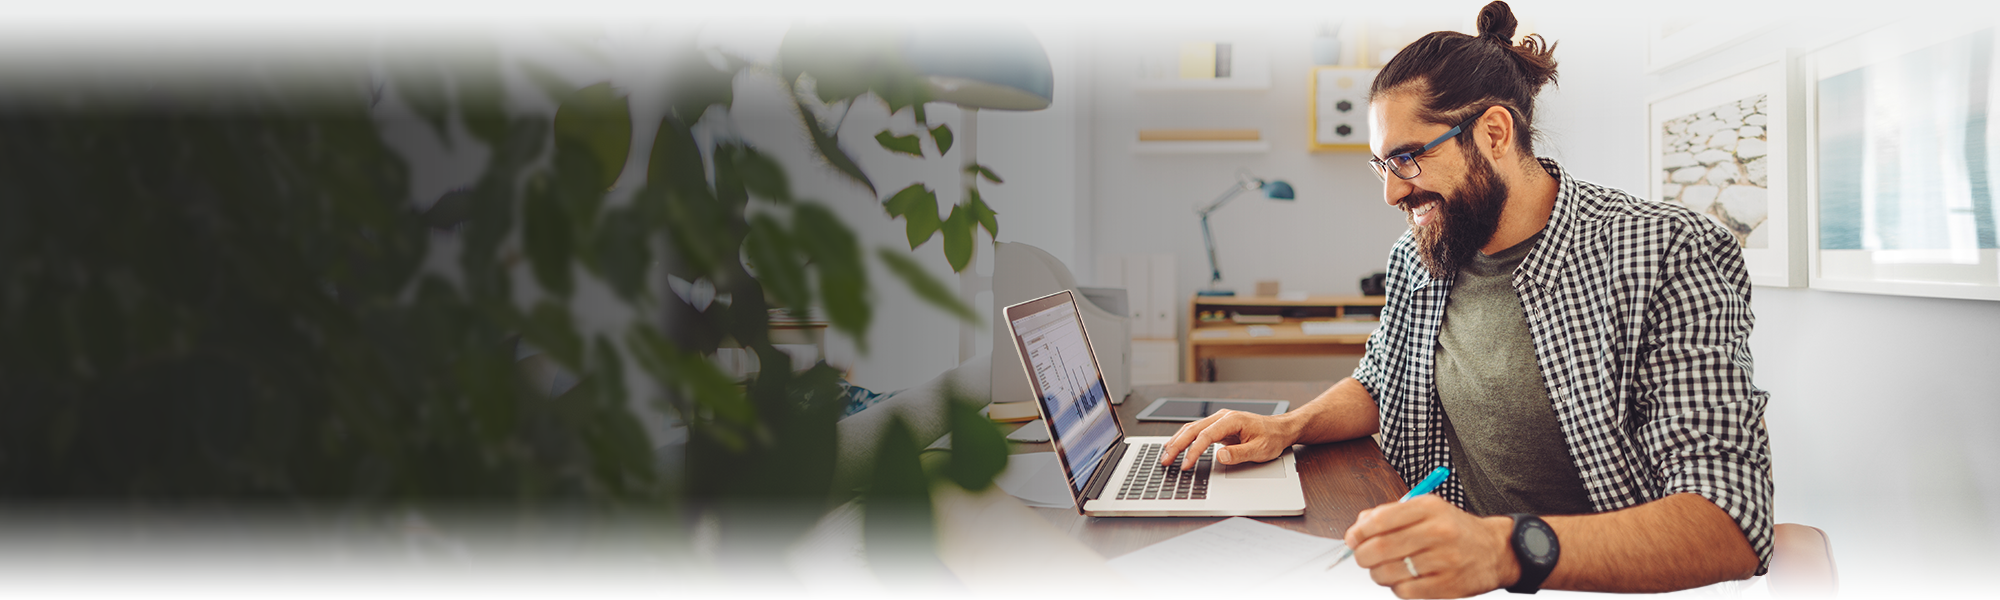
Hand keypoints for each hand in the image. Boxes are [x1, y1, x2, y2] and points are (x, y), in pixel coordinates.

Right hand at [1158, 409, 1300, 469]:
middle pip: (1192, 429)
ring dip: (1177, 442)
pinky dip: (1183, 439)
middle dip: (1177, 445)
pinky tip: (1175, 446)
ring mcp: (1219, 420)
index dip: (1194, 451)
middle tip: (1166, 460)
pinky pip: (1196, 431)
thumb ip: (1239, 453)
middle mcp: (1222, 417)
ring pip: (1191, 428)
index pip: (1206, 436)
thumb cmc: (1271, 438)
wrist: (1279, 429)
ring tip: (1165, 456)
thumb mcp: (1259, 449)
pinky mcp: (1217, 427)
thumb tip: (1219, 456)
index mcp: (1232, 420)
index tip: (1186, 464)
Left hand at [1343, 495, 1518, 598]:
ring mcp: (1443, 560)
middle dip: (1362, 555)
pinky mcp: (1446, 586)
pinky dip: (1397, 587)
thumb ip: (1391, 515)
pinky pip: (1404, 591)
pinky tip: (1405, 579)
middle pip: (1380, 548)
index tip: (1353, 538)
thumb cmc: (1454, 530)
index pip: (1380, 519)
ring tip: (1386, 568)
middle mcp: (1437, 532)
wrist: (1496, 550)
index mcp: (1429, 508)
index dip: (1358, 532)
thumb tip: (1357, 529)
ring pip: (1388, 572)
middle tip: (1362, 556)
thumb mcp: (1427, 510)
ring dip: (1378, 573)